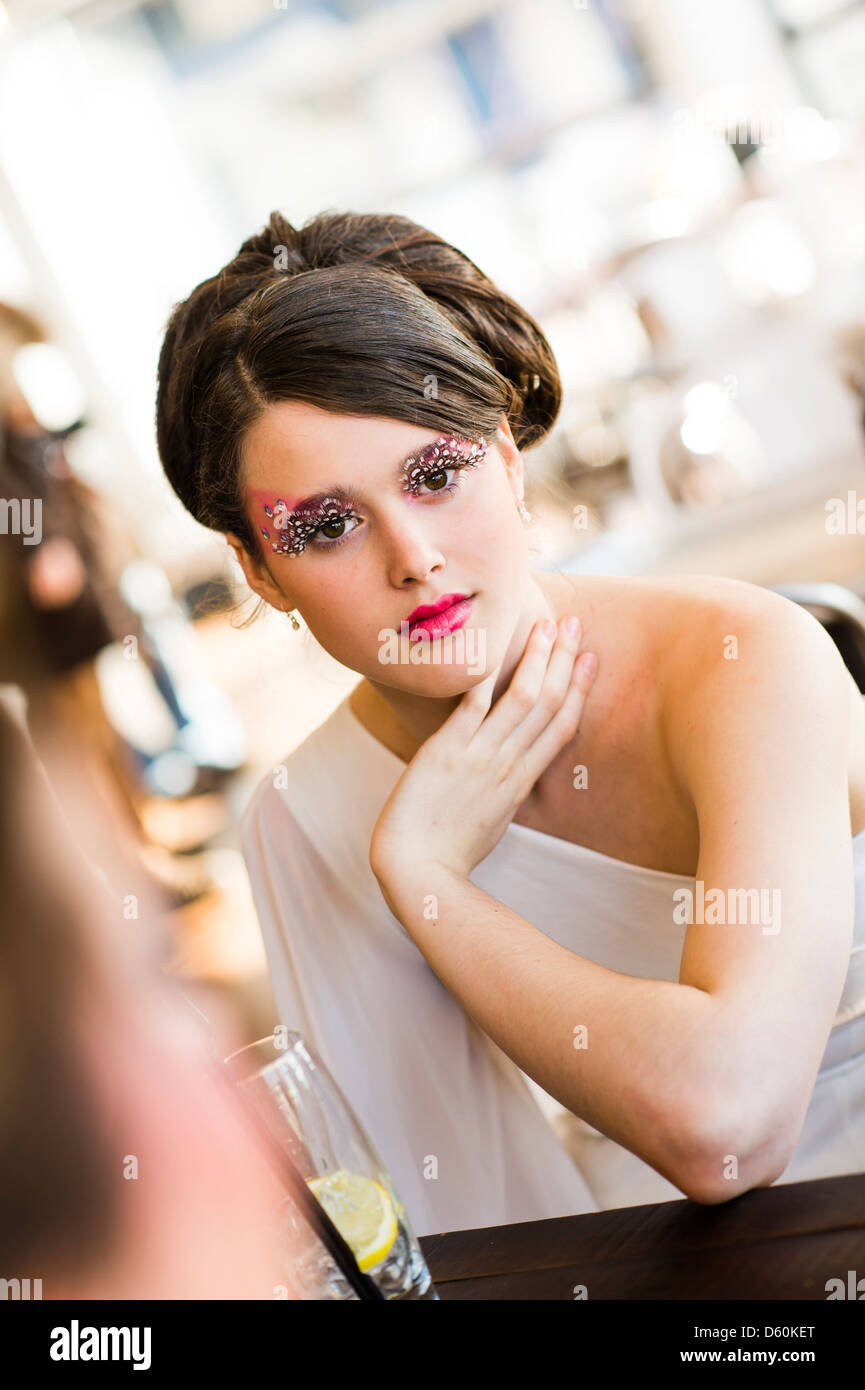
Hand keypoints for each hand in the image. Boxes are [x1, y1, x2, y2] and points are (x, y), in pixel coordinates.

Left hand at [369, 615, 596, 890]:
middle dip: (563, 660)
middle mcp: (508, 764)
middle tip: (572, 624)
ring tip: (544, 625)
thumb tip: (510, 770)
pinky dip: (484, 677)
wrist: (419, 870)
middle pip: (548, 703)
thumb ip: (504, 788)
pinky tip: (491, 648)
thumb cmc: (450, 850)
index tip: (589, 659)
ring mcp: (479, 756)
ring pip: (521, 699)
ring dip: (536, 658)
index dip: (579, 689)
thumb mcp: (493, 819)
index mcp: (521, 781)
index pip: (562, 726)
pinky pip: (471, 707)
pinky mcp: (446, 752)